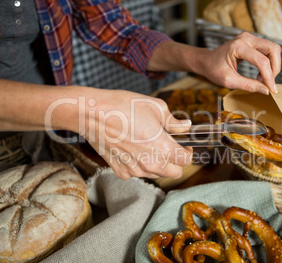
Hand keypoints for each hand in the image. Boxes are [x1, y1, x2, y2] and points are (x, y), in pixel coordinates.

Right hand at [78, 90, 192, 179]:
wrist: (93, 113)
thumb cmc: (124, 106)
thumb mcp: (156, 107)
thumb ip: (174, 121)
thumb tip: (185, 126)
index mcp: (163, 148)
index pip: (186, 161)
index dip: (188, 152)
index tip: (185, 146)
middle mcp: (150, 164)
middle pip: (174, 173)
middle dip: (176, 162)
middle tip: (170, 147)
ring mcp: (134, 170)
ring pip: (156, 174)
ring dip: (158, 164)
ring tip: (149, 145)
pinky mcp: (120, 171)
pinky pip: (137, 173)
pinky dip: (139, 165)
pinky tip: (133, 149)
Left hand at [199, 32, 280, 94]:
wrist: (205, 61)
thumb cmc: (213, 70)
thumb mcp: (228, 81)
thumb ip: (248, 85)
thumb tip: (266, 91)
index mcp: (238, 46)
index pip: (262, 61)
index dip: (269, 77)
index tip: (271, 90)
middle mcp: (246, 38)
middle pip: (273, 49)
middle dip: (275, 68)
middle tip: (267, 83)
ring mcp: (249, 38)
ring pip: (273, 49)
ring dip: (272, 65)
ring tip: (261, 79)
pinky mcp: (251, 41)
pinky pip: (267, 50)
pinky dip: (268, 63)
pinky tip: (260, 74)